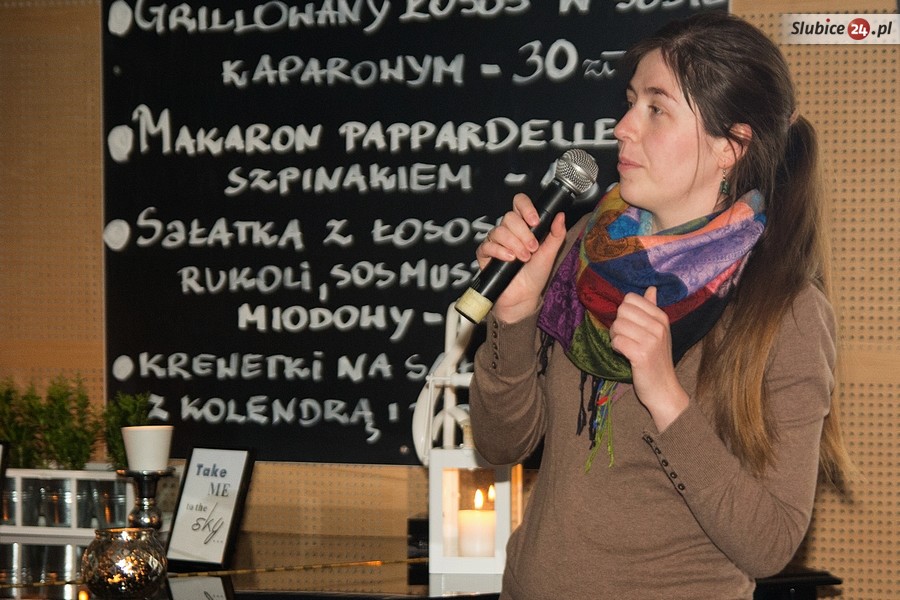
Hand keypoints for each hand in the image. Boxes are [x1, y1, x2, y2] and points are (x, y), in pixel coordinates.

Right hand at [477, 193, 566, 322]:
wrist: (524, 296)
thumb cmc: (536, 274)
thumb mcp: (550, 253)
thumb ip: (556, 234)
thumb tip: (560, 215)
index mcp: (523, 226)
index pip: (519, 203)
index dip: (526, 207)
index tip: (535, 222)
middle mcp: (508, 231)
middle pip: (509, 217)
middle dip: (523, 234)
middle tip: (533, 249)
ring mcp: (495, 242)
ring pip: (499, 231)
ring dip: (514, 244)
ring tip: (523, 258)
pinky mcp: (485, 255)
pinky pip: (487, 245)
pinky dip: (500, 252)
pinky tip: (510, 260)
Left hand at [609, 287, 688, 430]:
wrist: (663, 389)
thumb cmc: (656, 359)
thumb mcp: (659, 332)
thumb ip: (652, 309)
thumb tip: (651, 288)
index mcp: (661, 317)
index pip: (630, 299)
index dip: (624, 313)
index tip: (631, 327)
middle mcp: (658, 326)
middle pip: (621, 310)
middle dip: (618, 325)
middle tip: (626, 339)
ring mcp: (651, 340)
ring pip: (617, 325)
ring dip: (615, 338)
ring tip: (626, 348)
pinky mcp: (641, 355)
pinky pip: (617, 341)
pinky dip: (616, 348)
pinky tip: (625, 355)